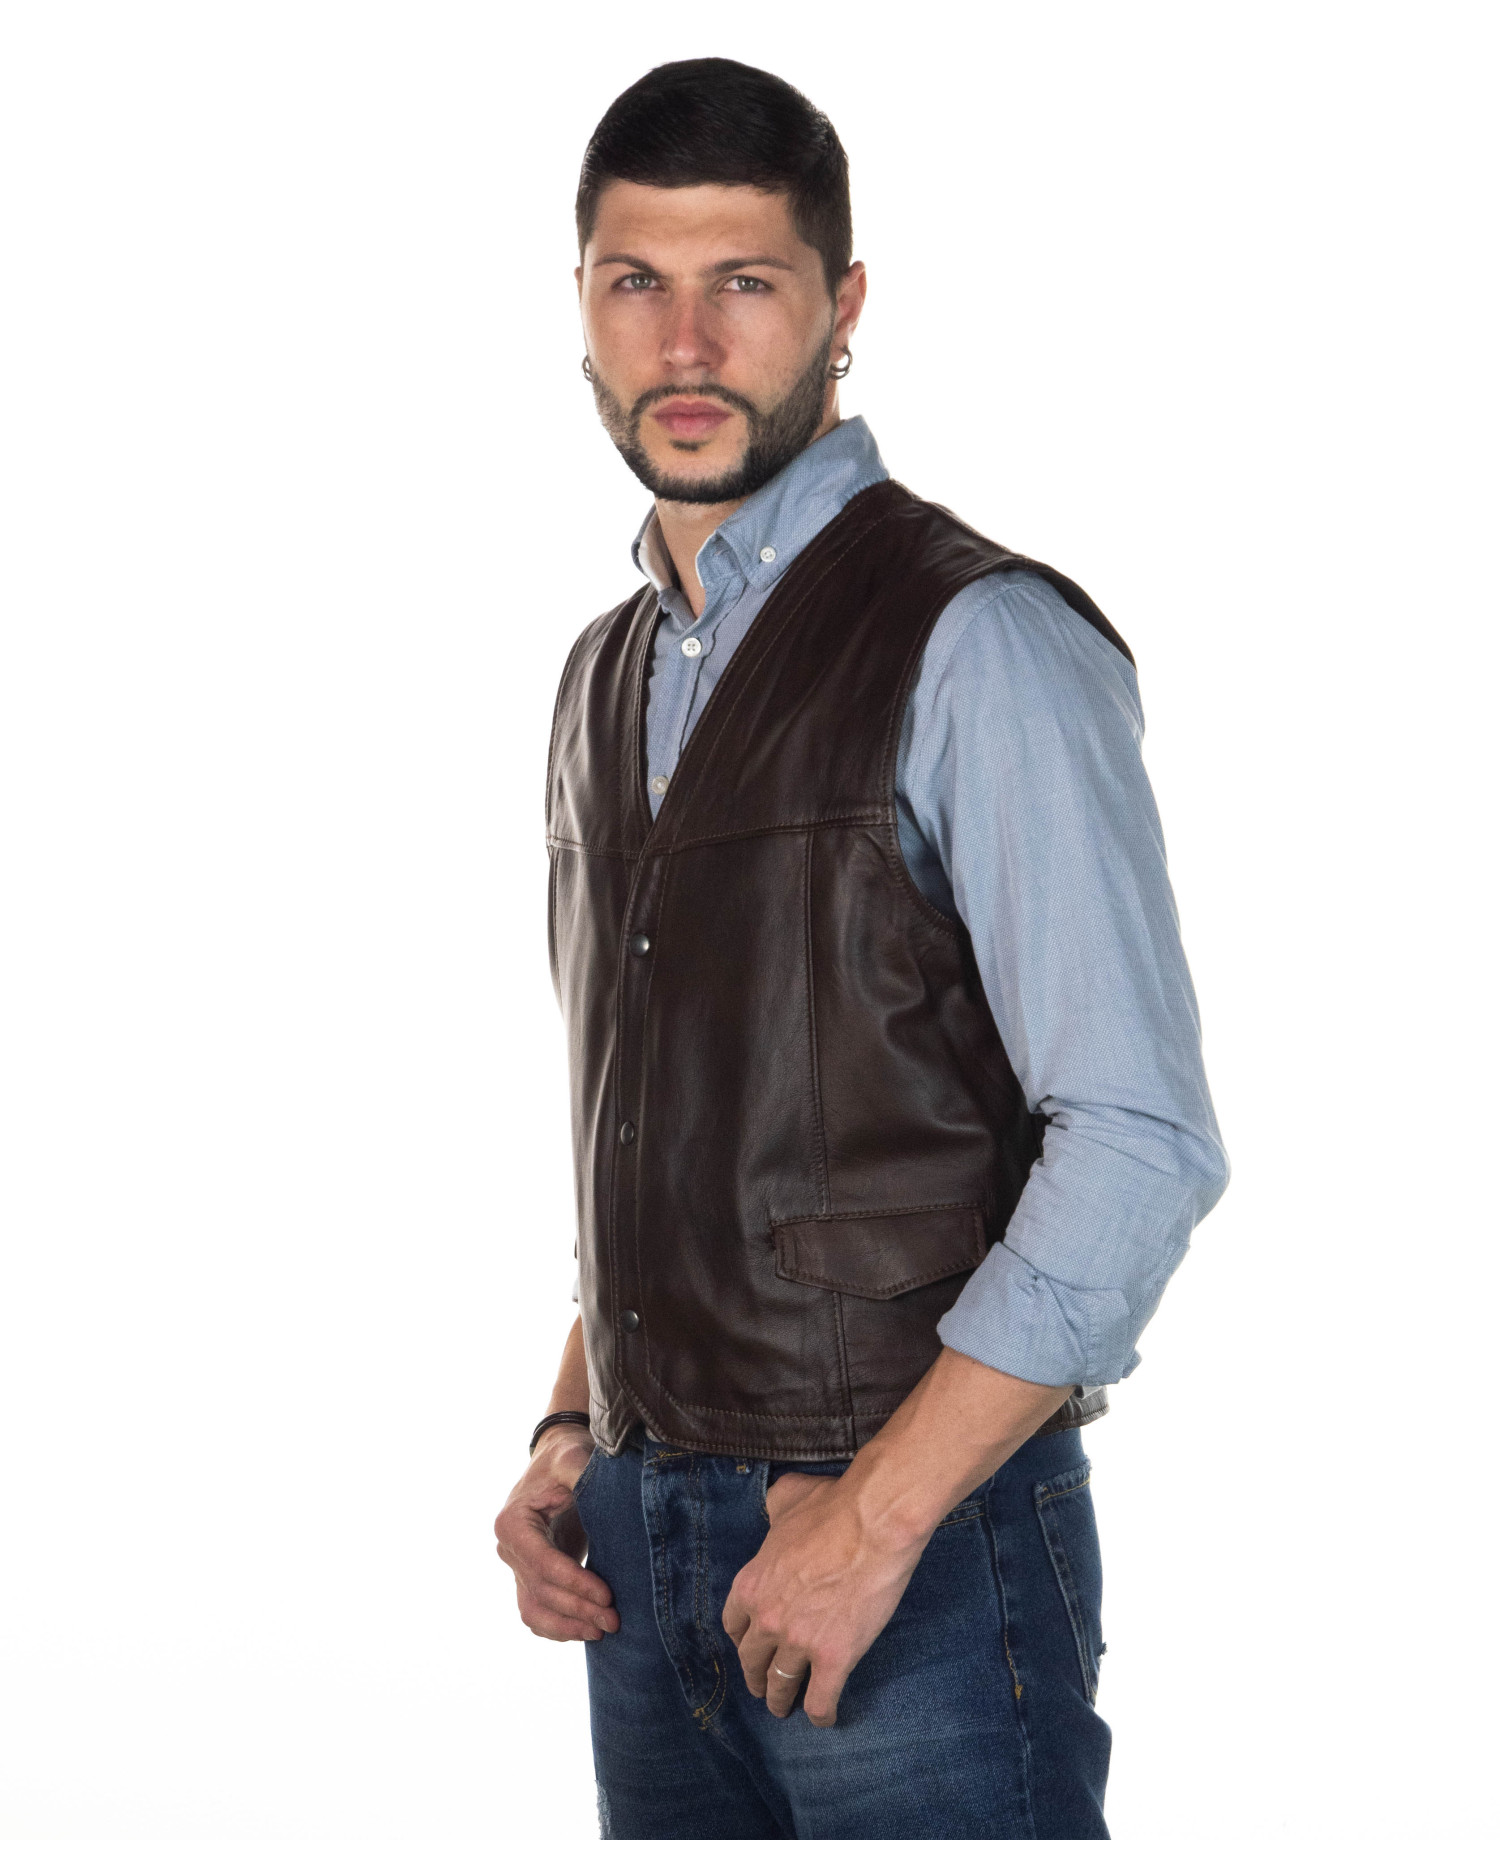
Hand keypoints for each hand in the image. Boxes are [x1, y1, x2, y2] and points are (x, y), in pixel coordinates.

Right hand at [494, 1429, 618, 1641]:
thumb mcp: (572, 1457)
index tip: (607, 1594)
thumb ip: (580, 1473)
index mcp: (513, 1522)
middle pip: (541, 1591)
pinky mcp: (530, 1577)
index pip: (542, 1563)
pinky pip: (537, 1613)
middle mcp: (508, 1548)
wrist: (558, 1459)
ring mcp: (517, 1566)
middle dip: (578, 1608)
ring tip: (603, 1631)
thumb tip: (596, 1492)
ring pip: (534, 1611)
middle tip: (615, 1619)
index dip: (574, 1582)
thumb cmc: (566, 1456)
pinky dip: (559, 1627)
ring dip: (568, 1626)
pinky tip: (588, 1630)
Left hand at [720, 1469, 927, 1726]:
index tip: (749, 1647)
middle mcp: (768, 1619)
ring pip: (781, 1686)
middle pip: (752, 1660)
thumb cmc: (832, 1504)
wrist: (873, 1521)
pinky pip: (820, 1700)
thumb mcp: (786, 1498)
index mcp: (752, 1583)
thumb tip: (775, 1511)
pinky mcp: (835, 1658)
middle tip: (763, 1687)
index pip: (733, 1624)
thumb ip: (772, 1510)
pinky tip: (824, 1718)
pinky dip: (820, 1714)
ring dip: (780, 1700)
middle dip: (756, 1677)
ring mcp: (800, 1642)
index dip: (741, 1639)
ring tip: (784, 1707)